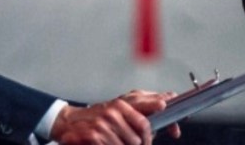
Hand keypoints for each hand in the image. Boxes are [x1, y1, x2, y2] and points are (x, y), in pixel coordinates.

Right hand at [50, 90, 180, 144]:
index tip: (176, 129)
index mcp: (123, 103)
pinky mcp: (95, 136)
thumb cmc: (98, 118)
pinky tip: (106, 143)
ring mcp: (104, 124)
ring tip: (116, 141)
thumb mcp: (118, 111)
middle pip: (142, 135)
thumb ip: (139, 113)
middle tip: (139, 143)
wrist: (69, 123)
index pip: (150, 111)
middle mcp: (114, 111)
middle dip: (142, 143)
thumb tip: (164, 115)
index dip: (165, 122)